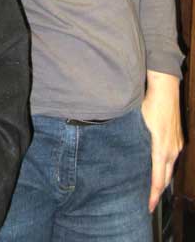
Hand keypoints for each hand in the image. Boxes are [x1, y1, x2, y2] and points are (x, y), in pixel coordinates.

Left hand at [141, 70, 182, 212]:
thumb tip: (119, 151)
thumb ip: (132, 140)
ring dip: (161, 180)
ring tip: (151, 190)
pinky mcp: (177, 139)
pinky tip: (157, 169)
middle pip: (165, 178)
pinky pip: (171, 159)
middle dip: (157, 192)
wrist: (165, 89)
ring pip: (169, 169)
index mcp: (161, 150)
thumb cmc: (149, 104)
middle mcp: (172, 151)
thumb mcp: (137, 123)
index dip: (152, 194)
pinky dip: (165, 168)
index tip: (148, 206)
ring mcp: (177, 145)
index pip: (157, 179)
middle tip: (147, 203)